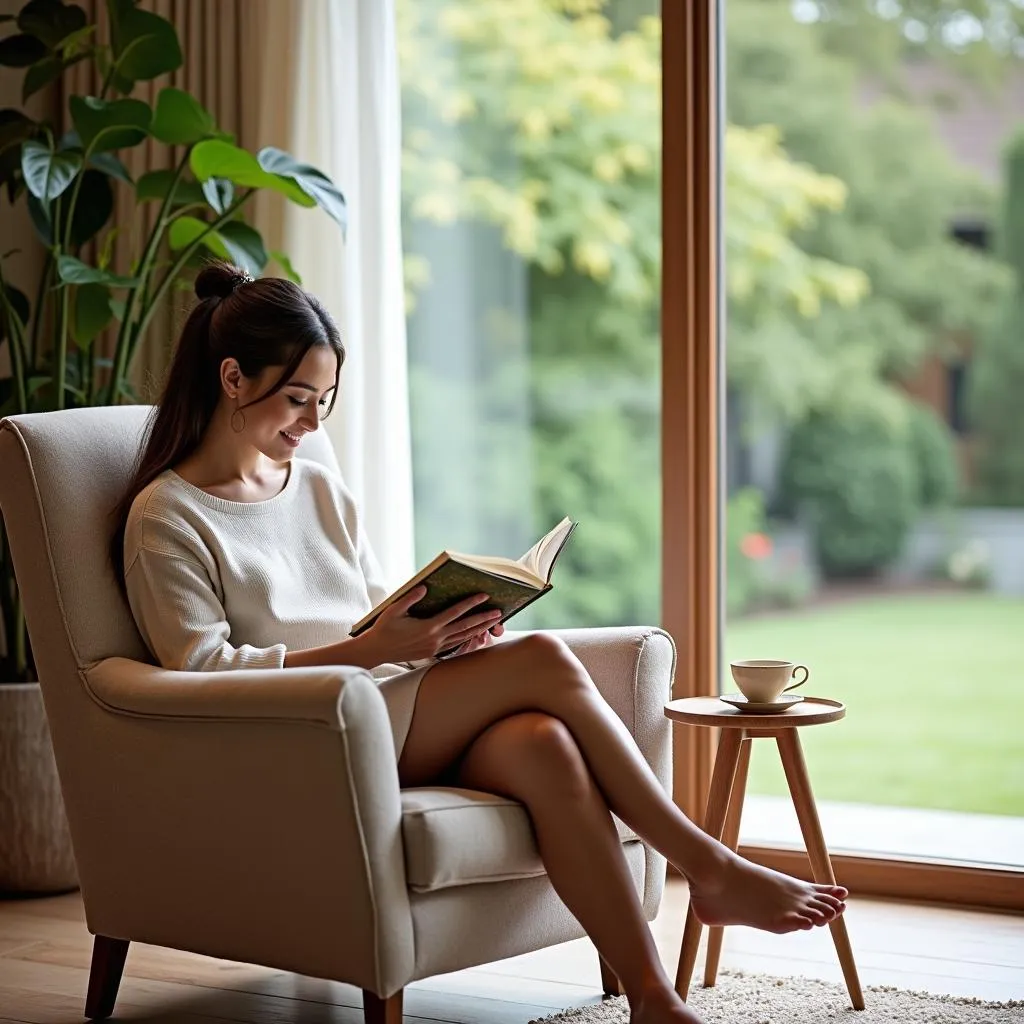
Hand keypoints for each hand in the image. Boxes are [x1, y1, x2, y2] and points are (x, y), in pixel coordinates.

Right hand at [360, 586, 502, 662]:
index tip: (484, 596)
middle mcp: (435, 638)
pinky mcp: (433, 652)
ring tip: (494, 622)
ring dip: (480, 629)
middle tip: (499, 612)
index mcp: (428, 627)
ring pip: (463, 638)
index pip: (455, 613)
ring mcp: (435, 647)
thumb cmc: (384, 628)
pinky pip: (456, 645)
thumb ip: (410, 598)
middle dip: (483, 619)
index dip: (471, 603)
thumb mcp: (394, 610)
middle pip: (465, 627)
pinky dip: (468, 639)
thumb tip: (425, 586)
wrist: (377, 651)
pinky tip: (476, 635)